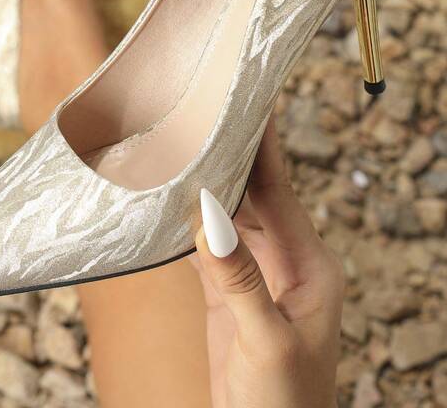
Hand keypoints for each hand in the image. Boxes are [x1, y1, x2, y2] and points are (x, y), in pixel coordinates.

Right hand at [193, 119, 343, 407]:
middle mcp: (285, 261)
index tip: (249, 102)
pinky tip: (169, 203)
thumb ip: (240, 282)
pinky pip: (206, 247)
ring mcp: (255, 275)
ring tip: (182, 145)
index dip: (263, 148)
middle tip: (203, 113)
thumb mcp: (269, 343)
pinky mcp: (227, 293)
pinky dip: (187, 225)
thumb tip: (208, 223)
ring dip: (206, 187)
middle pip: (253, 196)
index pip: (279, 193)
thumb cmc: (285, 405)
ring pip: (229, 217)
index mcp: (309, 266)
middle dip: (230, 157)